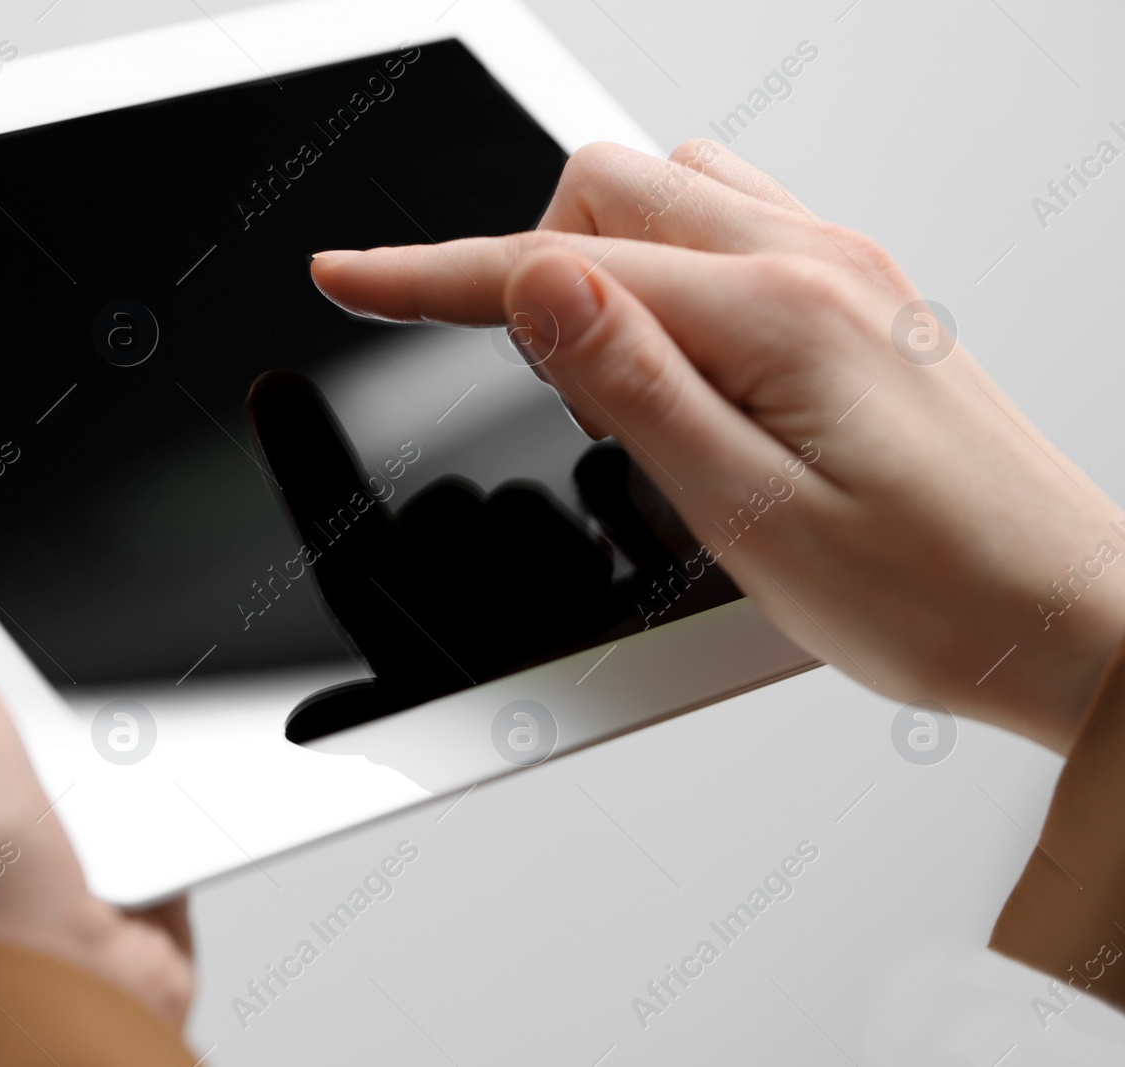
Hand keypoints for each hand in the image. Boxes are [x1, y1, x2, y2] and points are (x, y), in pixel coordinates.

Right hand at [310, 140, 1124, 751]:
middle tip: (547, 389)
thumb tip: (535, 284)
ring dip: (602, 258)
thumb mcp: (750, 516)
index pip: (555, 266)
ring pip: (666, 189)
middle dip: (529, 265)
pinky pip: (729, 221)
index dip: (430, 277)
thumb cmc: (931, 593)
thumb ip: (634, 385)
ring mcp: (841, 265)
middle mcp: (813, 259)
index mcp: (776, 312)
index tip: (348, 279)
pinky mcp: (855, 291)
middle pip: (604, 186)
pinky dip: (668, 263)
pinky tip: (682, 353)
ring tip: (617, 380)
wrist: (1064, 616)